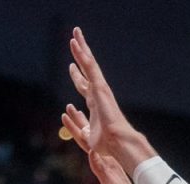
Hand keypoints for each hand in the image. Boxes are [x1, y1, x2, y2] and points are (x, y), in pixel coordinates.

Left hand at [63, 27, 152, 168]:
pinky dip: (84, 55)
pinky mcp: (100, 88)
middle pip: (86, 70)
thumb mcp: (86, 137)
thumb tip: (74, 131)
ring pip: (89, 63)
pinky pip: (90, 68)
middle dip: (80, 56)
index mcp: (95, 104)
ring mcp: (100, 89)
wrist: (117, 143)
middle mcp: (97, 93)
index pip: (84, 86)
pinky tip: (77, 44)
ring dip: (82, 48)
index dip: (78, 77)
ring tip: (75, 33)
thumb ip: (79, 131)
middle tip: (75, 41)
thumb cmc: (106, 145)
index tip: (72, 67)